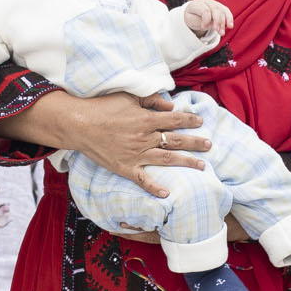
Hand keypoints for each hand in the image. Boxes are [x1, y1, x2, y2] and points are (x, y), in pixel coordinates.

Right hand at [62, 92, 209, 196]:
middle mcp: (145, 137)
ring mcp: (136, 154)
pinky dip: (154, 187)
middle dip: (195, 142)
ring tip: (202, 165)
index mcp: (146, 119)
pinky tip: (167, 194)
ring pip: (167, 159)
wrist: (80, 125)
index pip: (174, 119)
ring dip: (186, 161)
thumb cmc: (102, 108)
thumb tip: (170, 106)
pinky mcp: (125, 167)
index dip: (189, 119)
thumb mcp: (128, 96)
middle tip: (210, 144)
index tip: (201, 121)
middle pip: (176, 140)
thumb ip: (151, 100)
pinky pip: (143, 179)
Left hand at [182, 0, 227, 34]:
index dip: (206, 20)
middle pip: (215, 10)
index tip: (203, 27)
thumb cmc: (191, 16)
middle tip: (217, 31)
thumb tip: (211, 24)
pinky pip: (226, 12)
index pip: (205, 10)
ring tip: (222, 33)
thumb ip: (199, 20)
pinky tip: (230, 26)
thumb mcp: (190, 19)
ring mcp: (214, 4)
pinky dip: (229, 19)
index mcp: (197, 4)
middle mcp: (207, 2)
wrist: (193, 12)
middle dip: (218, 21)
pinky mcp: (220, 7)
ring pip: (222, 11)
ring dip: (223, 23)